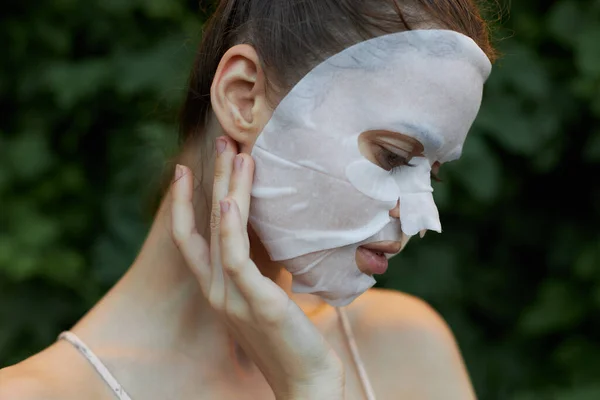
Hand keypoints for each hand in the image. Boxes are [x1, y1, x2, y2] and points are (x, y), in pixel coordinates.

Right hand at [170, 136, 344, 399]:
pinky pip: (236, 259)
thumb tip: (274, 242)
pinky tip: (234, 199)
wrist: (306, 383)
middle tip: (220, 140)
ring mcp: (231, 298)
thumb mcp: (269, 298)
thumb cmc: (290, 340)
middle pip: (206, 224)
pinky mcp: (256, 303)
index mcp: (218, 289)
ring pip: (221, 233)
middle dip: (211, 180)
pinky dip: (232, 227)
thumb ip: (261, 272)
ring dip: (227, 189)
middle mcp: (216, 291)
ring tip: (235, 152)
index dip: (184, 203)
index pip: (191, 238)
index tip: (187, 169)